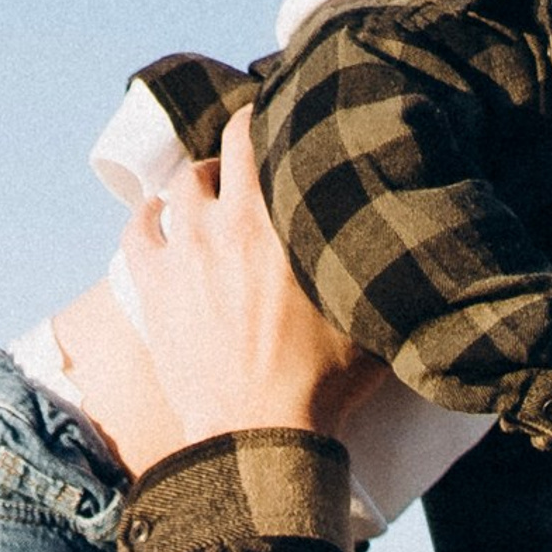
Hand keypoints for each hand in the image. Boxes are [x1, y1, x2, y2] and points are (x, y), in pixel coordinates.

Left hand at [112, 108, 387, 471]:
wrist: (256, 436)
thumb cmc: (320, 383)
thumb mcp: (369, 317)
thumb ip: (377, 265)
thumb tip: (413, 232)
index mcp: (279, 218)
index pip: (267, 134)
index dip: (275, 117)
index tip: (286, 115)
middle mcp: (225, 221)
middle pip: (222, 149)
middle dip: (238, 142)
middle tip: (251, 150)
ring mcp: (182, 251)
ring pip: (180, 185)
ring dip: (197, 182)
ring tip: (212, 192)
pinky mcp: (152, 285)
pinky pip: (138, 228)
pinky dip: (150, 216)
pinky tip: (161, 218)